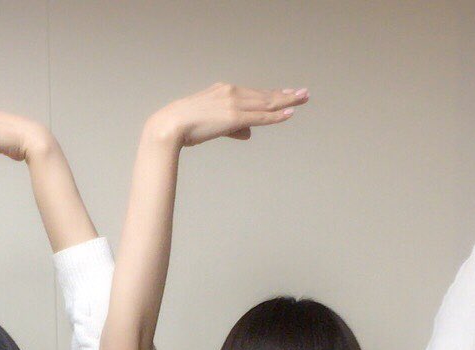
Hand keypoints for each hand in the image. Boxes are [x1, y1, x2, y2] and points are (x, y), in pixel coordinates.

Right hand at [145, 83, 308, 146]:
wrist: (170, 125)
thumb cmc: (184, 126)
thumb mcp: (210, 124)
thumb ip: (232, 128)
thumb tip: (249, 133)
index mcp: (223, 91)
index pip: (254, 93)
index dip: (272, 94)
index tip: (287, 93)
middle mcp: (231, 92)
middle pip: (264, 95)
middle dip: (286, 94)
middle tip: (304, 93)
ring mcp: (234, 103)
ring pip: (266, 103)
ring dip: (287, 101)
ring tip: (303, 98)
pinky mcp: (234, 117)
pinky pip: (260, 116)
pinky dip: (276, 116)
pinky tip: (289, 114)